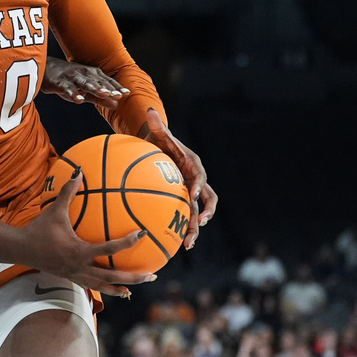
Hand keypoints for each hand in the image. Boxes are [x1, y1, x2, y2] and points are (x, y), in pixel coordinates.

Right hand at [0, 174, 156, 296]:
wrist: (21, 249)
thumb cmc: (39, 229)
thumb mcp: (54, 210)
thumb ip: (68, 192)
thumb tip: (79, 172)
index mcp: (79, 251)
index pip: (109, 249)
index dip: (128, 242)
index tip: (142, 234)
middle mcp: (80, 267)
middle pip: (112, 276)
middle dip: (133, 277)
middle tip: (152, 274)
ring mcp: (76, 275)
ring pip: (103, 286)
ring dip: (121, 288)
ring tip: (136, 288)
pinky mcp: (71, 278)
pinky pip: (92, 286)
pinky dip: (105, 288)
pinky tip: (114, 287)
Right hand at [41, 57, 129, 108]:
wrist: (46, 70)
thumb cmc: (68, 80)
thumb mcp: (85, 90)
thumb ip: (100, 98)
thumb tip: (116, 104)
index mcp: (92, 74)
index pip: (107, 81)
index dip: (116, 87)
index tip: (127, 93)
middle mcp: (84, 73)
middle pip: (98, 81)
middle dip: (108, 88)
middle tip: (118, 95)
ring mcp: (72, 77)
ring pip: (85, 83)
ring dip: (95, 88)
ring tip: (104, 94)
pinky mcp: (60, 82)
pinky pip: (67, 88)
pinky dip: (73, 93)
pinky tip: (78, 100)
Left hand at [142, 109, 216, 249]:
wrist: (159, 147)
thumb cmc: (158, 139)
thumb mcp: (158, 132)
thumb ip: (156, 124)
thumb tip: (151, 111)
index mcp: (193, 164)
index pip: (200, 175)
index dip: (198, 184)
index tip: (193, 193)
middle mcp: (196, 180)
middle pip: (206, 200)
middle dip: (205, 213)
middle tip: (199, 225)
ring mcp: (190, 192)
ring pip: (197, 213)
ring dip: (194, 229)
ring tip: (187, 245)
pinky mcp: (181, 200)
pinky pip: (183, 217)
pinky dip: (180, 230)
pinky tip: (171, 245)